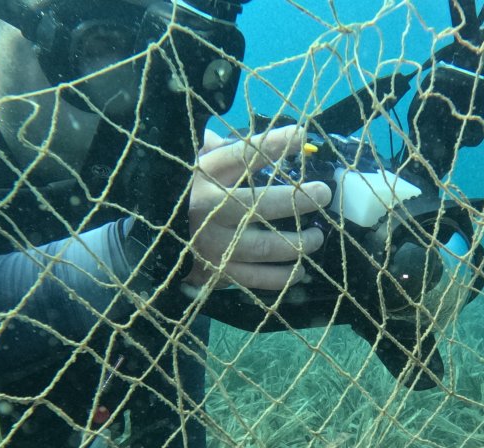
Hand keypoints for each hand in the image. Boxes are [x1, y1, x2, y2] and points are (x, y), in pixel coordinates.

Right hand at [185, 126, 330, 289]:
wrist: (160, 239)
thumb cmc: (194, 193)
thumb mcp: (203, 165)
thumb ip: (228, 148)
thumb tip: (275, 134)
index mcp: (205, 176)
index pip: (242, 155)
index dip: (274, 144)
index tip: (303, 137)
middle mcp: (207, 209)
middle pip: (258, 204)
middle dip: (297, 199)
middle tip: (323, 194)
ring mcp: (213, 244)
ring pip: (264, 247)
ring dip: (298, 243)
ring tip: (317, 236)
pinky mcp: (218, 272)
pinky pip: (257, 279)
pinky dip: (283, 277)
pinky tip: (300, 270)